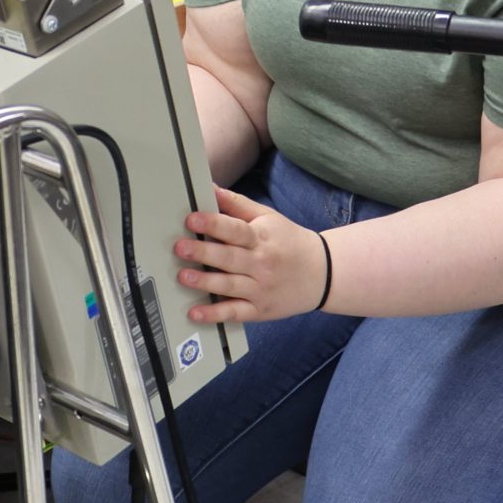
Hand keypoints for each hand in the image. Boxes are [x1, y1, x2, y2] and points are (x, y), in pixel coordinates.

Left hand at [176, 187, 331, 324]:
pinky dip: (215, 314)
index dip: (213, 224)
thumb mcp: (268, 218)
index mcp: (261, 239)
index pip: (235, 230)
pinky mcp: (259, 310)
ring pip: (229, 286)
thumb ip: (237, 204)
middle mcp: (261, 264)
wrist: (322, 273)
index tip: (192, 219)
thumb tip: (210, 188)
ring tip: (183, 277)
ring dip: (204, 282)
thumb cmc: (289, 242)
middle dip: (203, 253)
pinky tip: (196, 312)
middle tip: (180, 248)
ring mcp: (260, 289)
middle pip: (229, 258)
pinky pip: (235, 313)